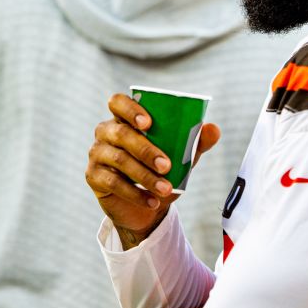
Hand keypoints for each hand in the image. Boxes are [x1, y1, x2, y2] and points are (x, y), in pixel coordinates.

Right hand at [87, 93, 220, 247]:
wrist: (146, 205)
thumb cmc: (160, 172)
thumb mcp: (180, 158)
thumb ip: (195, 143)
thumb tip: (214, 129)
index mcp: (124, 118)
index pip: (117, 102)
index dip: (130, 109)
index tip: (149, 124)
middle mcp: (106, 132)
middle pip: (121, 133)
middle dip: (146, 150)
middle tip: (167, 165)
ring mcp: (97, 153)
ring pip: (119, 160)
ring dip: (145, 176)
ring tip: (166, 189)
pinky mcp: (93, 176)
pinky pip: (113, 183)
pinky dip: (136, 194)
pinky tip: (153, 201)